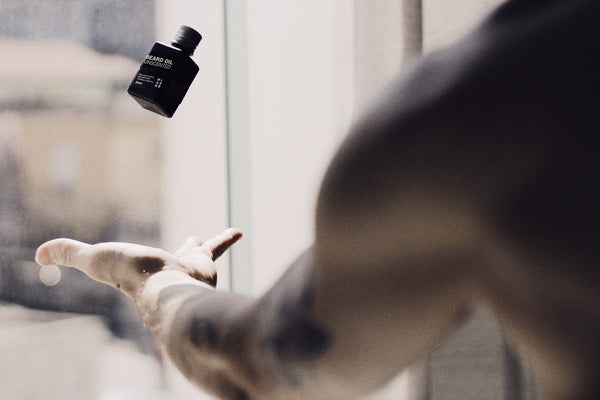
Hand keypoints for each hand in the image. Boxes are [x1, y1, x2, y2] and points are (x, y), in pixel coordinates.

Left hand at [35, 228, 242, 298]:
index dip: (132, 258)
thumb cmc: (131, 276)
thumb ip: (69, 253)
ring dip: (209, 246)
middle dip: (180, 250)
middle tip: (189, 245)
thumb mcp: (95, 258)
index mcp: (144, 270)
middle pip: (170, 256)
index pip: (138, 261)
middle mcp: (166, 272)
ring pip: (200, 252)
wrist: (168, 288)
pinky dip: (227, 238)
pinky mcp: (205, 264)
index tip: (134, 261)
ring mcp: (188, 269)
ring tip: (226, 239)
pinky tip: (238, 230)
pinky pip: (218, 247)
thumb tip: (36, 254)